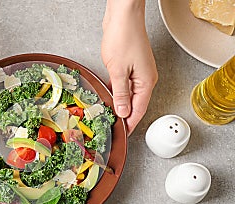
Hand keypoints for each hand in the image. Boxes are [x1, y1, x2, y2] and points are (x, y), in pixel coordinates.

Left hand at [101, 0, 157, 134]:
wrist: (123, 16)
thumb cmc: (123, 37)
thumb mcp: (118, 70)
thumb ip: (121, 93)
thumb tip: (123, 112)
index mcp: (146, 82)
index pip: (139, 110)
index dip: (130, 124)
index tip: (123, 134)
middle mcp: (145, 78)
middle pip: (135, 103)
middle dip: (125, 116)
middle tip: (114, 127)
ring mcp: (137, 72)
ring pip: (129, 94)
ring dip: (120, 104)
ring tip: (110, 115)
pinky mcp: (130, 66)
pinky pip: (125, 84)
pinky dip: (118, 92)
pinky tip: (110, 97)